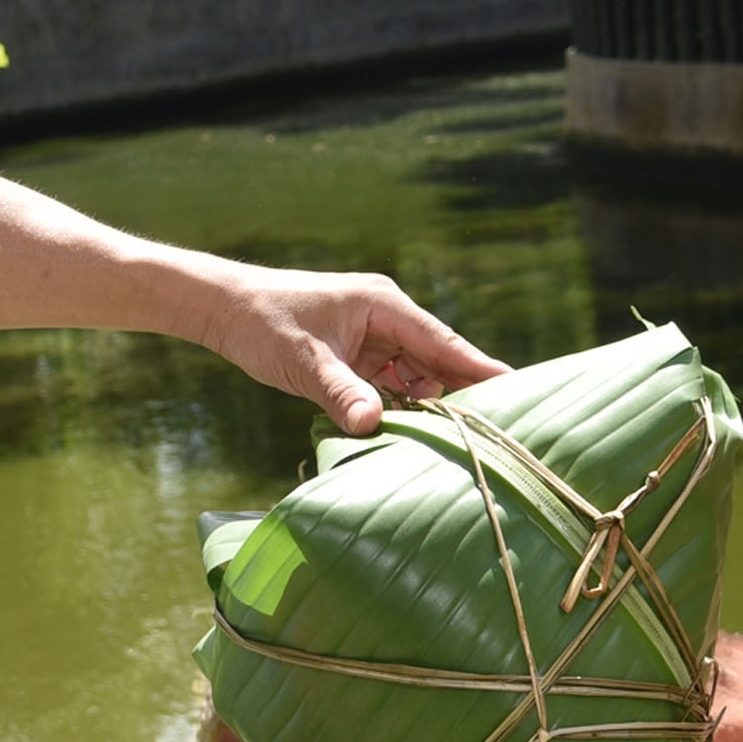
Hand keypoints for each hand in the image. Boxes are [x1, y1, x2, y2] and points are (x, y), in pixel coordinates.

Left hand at [187, 262, 507, 435]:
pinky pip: (394, 381)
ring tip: (460, 436)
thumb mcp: (304, 363)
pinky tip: (415, 430)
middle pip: (438, 357)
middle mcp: (386, 317)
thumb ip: (341, 393)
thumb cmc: (265, 325)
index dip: (478, 366)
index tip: (516, 386)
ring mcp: (374, 335)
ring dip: (430, 401)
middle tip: (496, 425)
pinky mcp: (359, 354)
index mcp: (383, 305)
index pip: (442, 341)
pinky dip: (403, 403)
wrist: (226, 310)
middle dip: (462, 389)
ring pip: (417, 372)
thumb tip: (372, 425)